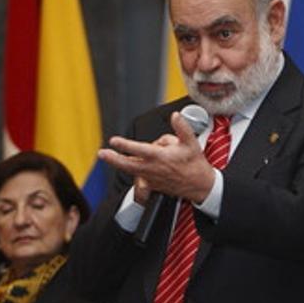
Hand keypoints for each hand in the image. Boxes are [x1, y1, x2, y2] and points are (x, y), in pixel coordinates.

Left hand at [99, 113, 215, 203]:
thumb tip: (175, 116)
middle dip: (114, 159)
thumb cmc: (196, 165)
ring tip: (109, 157)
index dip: (125, 145)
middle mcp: (154, 169)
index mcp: (162, 158)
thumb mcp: (192, 143)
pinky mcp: (153, 184)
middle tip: (102, 153)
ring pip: (131, 170)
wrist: (200, 186)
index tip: (114, 141)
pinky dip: (134, 169)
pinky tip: (134, 164)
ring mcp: (152, 178)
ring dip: (119, 163)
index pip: (139, 150)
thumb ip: (182, 128)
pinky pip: (139, 175)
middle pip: (128, 164)